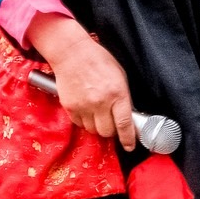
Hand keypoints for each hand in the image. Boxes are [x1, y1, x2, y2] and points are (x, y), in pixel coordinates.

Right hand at [26, 13, 135, 151]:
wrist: (72, 53)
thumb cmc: (98, 59)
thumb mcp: (119, 74)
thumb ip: (123, 96)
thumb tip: (126, 115)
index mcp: (117, 93)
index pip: (124, 124)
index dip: (128, 139)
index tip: (130, 145)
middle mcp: (101, 102)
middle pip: (107, 132)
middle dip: (111, 130)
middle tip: (111, 121)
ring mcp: (84, 106)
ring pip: (93, 130)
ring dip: (97, 126)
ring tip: (97, 113)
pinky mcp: (70, 107)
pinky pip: (80, 124)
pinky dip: (84, 121)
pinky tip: (86, 109)